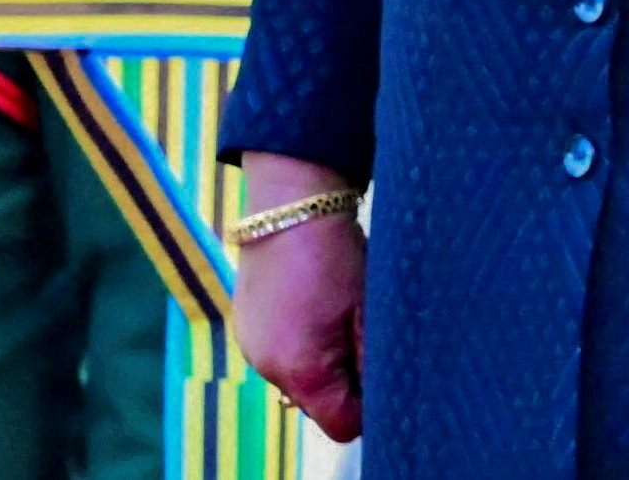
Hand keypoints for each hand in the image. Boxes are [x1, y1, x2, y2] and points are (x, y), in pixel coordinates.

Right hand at [232, 153, 363, 441]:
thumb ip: (373, 365)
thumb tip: (383, 397)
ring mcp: (252, 347)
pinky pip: (280, 356)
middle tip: (361, 334)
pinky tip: (313, 307)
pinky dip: (300, 344)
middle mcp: (268, 367)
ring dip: (321, 362)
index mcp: (301, 369)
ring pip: (299, 380)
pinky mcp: (246, 327)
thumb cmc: (336, 256)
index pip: (342, 425)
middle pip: (318, 406)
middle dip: (344, 383)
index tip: (380, 370)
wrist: (292, 204)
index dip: (368, 406)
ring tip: (336, 314)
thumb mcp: (369, 312)